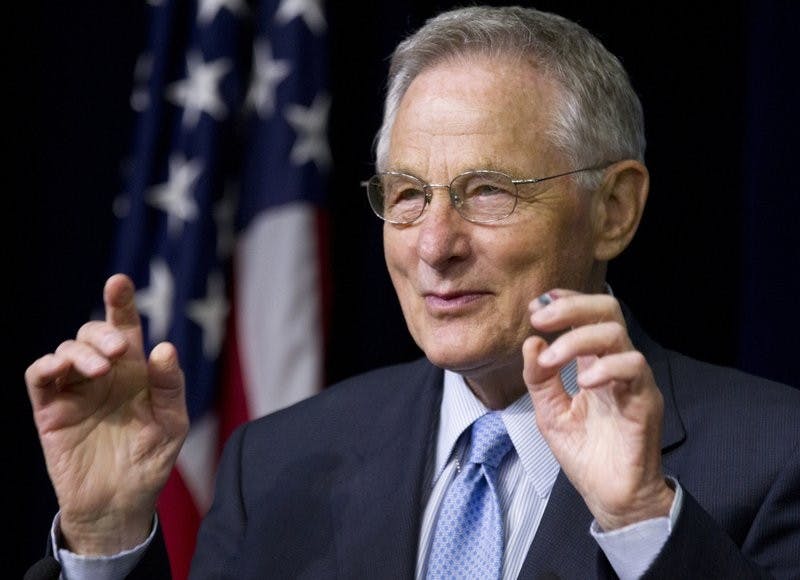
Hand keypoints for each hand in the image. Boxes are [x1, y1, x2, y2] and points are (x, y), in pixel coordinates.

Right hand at [25, 274, 188, 554]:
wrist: (121, 503)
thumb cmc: (150, 461)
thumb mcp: (172, 423)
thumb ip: (169, 386)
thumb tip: (164, 347)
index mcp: (135, 372)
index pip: (126, 328)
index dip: (120, 303)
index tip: (118, 282)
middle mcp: (103, 374)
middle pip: (94, 333)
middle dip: (105, 331)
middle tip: (121, 350)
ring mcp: (75, 390)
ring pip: (66, 348)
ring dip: (82, 350)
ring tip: (102, 368)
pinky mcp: (51, 410)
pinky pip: (39, 377)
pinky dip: (47, 365)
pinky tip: (61, 366)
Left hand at [522, 289, 672, 529]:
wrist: (610, 495)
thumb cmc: (585, 453)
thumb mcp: (549, 412)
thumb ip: (539, 379)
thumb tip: (531, 341)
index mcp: (593, 363)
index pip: (587, 315)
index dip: (564, 302)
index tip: (535, 307)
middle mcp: (615, 365)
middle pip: (606, 311)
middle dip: (570, 307)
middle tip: (540, 318)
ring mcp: (633, 380)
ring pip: (616, 334)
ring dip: (577, 339)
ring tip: (552, 359)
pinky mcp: (645, 400)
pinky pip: (633, 368)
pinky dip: (606, 368)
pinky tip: (584, 382)